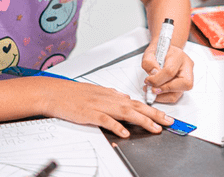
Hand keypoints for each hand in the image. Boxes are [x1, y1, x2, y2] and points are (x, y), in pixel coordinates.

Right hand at [42, 79, 173, 137]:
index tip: (166, 117)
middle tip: (169, 123)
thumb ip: (113, 95)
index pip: (138, 103)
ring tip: (154, 129)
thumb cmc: (74, 93)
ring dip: (142, 121)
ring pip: (125, 113)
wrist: (55, 92)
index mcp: (113, 95)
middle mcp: (110, 99)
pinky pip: (105, 120)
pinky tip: (124, 133)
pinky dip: (116, 126)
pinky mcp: (89, 113)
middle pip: (137, 107)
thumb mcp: (97, 91)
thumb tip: (126, 97)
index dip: (154, 110)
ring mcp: (100, 106)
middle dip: (155, 115)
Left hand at [142, 43, 193, 102]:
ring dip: (163, 96)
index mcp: (179, 56)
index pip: (170, 71)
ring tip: (151, 91)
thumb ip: (149, 62)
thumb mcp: (150, 52)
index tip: (147, 81)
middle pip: (184, 84)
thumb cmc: (159, 51)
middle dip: (165, 89)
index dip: (157, 79)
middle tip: (152, 90)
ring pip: (179, 93)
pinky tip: (156, 92)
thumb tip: (153, 74)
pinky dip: (163, 97)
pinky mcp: (182, 86)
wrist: (164, 52)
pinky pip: (175, 96)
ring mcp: (187, 78)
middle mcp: (187, 67)